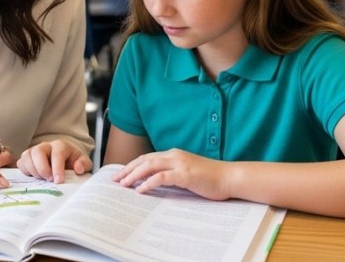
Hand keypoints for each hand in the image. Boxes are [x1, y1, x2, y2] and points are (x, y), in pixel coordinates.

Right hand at [16, 139, 91, 183]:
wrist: (65, 161)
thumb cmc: (73, 163)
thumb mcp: (84, 163)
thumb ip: (84, 164)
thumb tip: (78, 168)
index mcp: (60, 146)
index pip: (57, 153)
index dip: (57, 167)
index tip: (58, 181)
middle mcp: (46, 146)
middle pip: (38, 151)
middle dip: (42, 168)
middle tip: (48, 180)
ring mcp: (34, 151)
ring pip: (27, 156)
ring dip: (33, 170)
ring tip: (42, 180)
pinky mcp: (27, 158)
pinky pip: (21, 163)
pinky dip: (26, 171)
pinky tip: (34, 178)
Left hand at [111, 149, 231, 200]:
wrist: (229, 178)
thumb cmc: (210, 178)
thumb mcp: (187, 174)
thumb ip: (172, 175)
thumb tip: (154, 183)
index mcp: (174, 154)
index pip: (147, 158)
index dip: (132, 165)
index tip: (120, 175)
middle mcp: (174, 155)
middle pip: (144, 160)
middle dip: (128, 169)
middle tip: (115, 180)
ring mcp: (180, 163)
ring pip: (150, 166)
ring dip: (134, 175)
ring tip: (123, 184)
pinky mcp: (185, 174)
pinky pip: (162, 177)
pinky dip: (149, 182)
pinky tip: (140, 190)